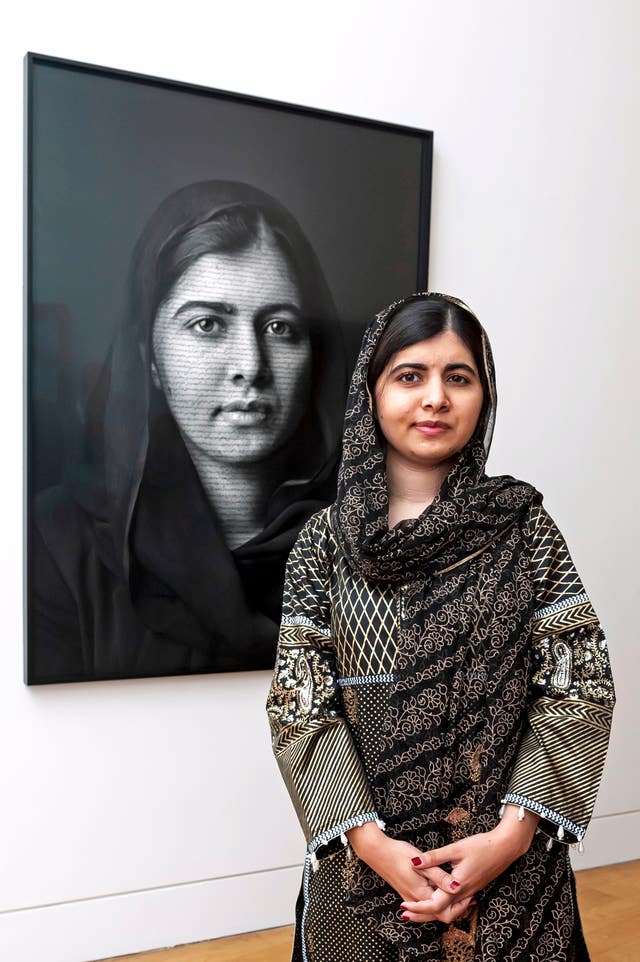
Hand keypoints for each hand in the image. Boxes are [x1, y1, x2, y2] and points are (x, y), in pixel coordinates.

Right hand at [347, 822, 474, 923]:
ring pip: (432, 910)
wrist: (377, 852)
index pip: (445, 911)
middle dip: (455, 909)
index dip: (460, 906)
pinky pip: (424, 904)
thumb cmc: (399, 854)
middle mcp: (415, 900)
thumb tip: (457, 888)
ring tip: (459, 895)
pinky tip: (440, 890)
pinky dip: (435, 902)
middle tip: (469, 898)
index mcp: (422, 894)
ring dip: (446, 905)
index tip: (471, 897)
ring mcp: (409, 898)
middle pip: (439, 914)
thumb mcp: (422, 863)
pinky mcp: (406, 892)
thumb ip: (440, 877)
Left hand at [401, 806, 538, 922]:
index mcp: (457, 885)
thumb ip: (434, 857)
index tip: (403, 906)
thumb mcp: (455, 849)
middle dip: (422, 914)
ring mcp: (470, 892)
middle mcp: (464, 893)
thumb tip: (413, 862)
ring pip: (449, 910)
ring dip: (432, 910)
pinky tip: (436, 894)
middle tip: (405, 911)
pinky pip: (456, 903)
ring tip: (416, 905)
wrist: (505, 847)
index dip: (418, 907)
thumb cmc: (481, 846)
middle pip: (441, 913)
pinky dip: (443, 904)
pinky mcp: (473, 888)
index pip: (434, 905)